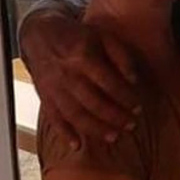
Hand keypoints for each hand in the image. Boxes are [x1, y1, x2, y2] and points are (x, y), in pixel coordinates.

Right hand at [20, 12, 138, 147]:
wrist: (40, 33)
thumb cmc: (78, 36)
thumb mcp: (104, 36)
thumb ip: (121, 56)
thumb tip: (134, 80)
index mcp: (83, 57)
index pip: (109, 83)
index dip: (126, 97)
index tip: (138, 107)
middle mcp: (67, 75)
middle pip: (94, 102)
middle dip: (115, 117)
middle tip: (132, 125)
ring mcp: (53, 88)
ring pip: (75, 114)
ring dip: (95, 129)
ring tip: (114, 137)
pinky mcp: (44, 96)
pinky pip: (53, 118)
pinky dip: (64, 133)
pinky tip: (77, 145)